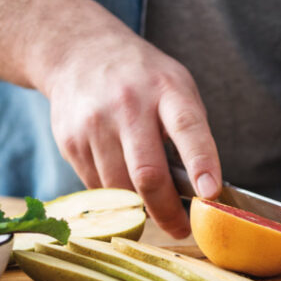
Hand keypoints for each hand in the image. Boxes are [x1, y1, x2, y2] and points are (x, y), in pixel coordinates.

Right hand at [43, 20, 220, 238]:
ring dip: (140, 207)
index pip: (187, 128)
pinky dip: (116, 196)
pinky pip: (97, 187)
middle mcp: (128, 105)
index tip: (211, 194)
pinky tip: (123, 184)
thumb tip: (201, 189)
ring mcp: (94, 124)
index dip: (201, 163)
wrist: (80, 52)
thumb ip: (190, 131)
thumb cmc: (142, 77)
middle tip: (181, 229)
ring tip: (154, 205)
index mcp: (166, 89)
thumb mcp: (176, 87)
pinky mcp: (70, 141)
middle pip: (147, 173)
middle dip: (167, 211)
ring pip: (120, 189)